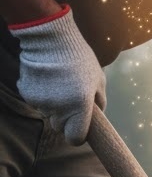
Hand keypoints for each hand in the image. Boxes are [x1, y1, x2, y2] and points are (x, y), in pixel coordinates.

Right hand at [8, 5, 105, 145]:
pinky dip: (41, 95)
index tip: (79, 130)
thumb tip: (97, 119)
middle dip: (66, 119)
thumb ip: (99, 103)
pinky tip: (46, 79)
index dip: (78, 136)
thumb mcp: (98, 80)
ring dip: (53, 106)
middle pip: (60, 127)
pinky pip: (36, 102)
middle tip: (70, 101)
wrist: (50, 38)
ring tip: (59, 85)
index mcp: (80, 107)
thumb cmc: (79, 59)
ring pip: (48, 114)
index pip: (75, 138)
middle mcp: (60, 108)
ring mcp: (41, 101)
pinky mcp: (27, 93)